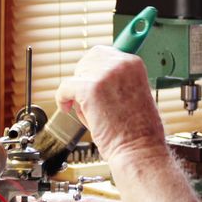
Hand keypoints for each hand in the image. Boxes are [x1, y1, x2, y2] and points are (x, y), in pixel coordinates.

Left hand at [54, 45, 167, 162]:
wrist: (138, 148)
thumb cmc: (138, 130)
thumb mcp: (135, 93)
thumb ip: (117, 80)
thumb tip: (93, 75)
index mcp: (134, 63)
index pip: (105, 53)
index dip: (95, 68)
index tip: (90, 76)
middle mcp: (120, 64)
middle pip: (88, 58)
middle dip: (84, 76)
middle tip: (85, 95)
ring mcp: (105, 75)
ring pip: (77, 73)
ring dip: (77, 90)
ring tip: (88, 109)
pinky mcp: (89, 89)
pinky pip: (65, 87)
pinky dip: (63, 99)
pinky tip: (67, 108)